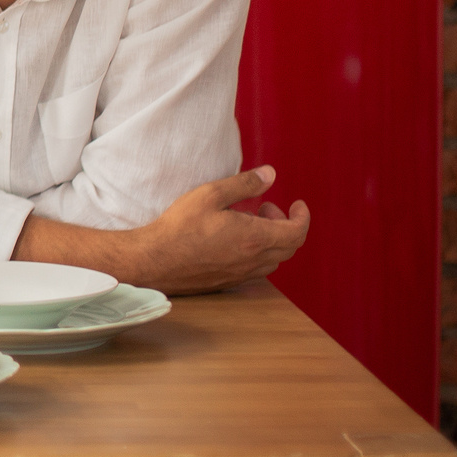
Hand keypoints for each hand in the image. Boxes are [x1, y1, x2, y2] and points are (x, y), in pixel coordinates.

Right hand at [125, 166, 310, 295]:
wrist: (155, 261)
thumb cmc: (180, 226)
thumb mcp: (211, 195)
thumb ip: (244, 184)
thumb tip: (270, 174)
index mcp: (255, 238)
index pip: (297, 232)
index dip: (302, 217)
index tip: (297, 204)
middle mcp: (254, 260)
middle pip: (289, 247)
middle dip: (285, 224)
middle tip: (265, 207)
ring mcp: (242, 274)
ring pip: (274, 260)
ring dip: (273, 240)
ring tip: (250, 223)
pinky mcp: (229, 282)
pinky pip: (257, 270)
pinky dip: (259, 253)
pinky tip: (237, 241)